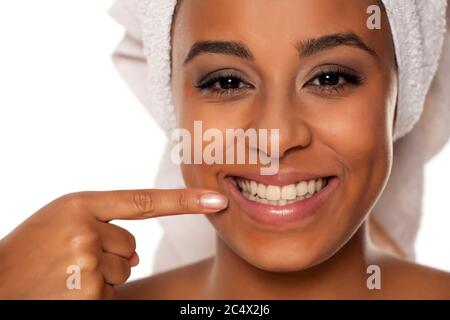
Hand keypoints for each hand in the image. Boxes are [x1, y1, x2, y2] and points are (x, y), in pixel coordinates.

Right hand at [0, 189, 227, 298]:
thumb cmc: (28, 252)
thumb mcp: (61, 223)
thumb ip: (102, 226)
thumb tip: (136, 254)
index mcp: (80, 205)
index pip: (144, 201)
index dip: (184, 201)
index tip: (217, 200)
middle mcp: (85, 229)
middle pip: (131, 245)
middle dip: (109, 254)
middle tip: (69, 260)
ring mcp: (86, 261)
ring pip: (123, 269)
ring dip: (101, 275)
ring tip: (64, 275)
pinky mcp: (88, 292)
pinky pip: (112, 292)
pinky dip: (95, 293)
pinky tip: (66, 290)